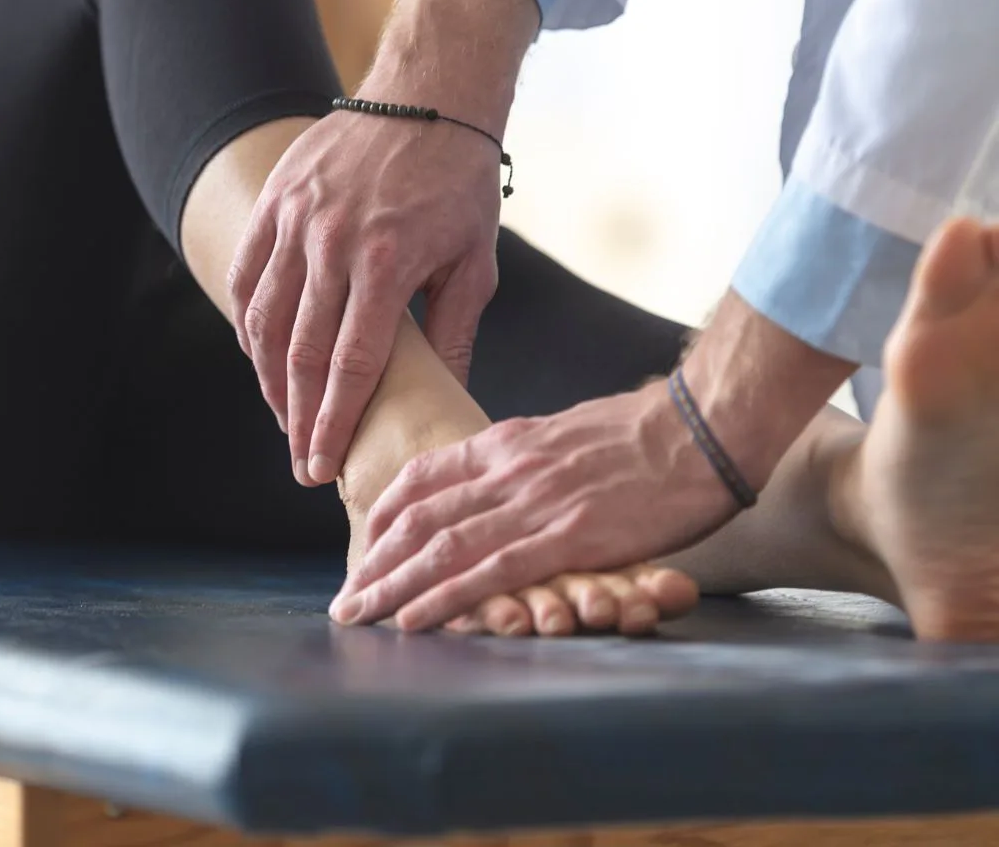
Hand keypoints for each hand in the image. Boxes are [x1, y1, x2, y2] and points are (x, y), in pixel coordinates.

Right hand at [229, 0, 537, 486]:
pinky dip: (246, 320)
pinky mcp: (275, 199)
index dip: (332, 424)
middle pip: (299, 353)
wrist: (429, 99)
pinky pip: (245, 273)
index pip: (350, 366)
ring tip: (282, 415)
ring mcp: (296, 219)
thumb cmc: (459, 184)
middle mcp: (332, 244)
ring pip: (262, 319)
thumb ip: (455, 334)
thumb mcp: (474, 262)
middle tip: (301, 461)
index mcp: (387, 264)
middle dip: (297, 418)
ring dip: (267, 377)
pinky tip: (258, 352)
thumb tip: (449, 397)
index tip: (323, 467)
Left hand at [329, 292, 853, 629]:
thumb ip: (531, 458)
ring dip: (392, 585)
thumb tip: (509, 478)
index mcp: (510, 441)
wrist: (701, 425)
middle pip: (420, 516)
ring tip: (357, 614)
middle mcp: (508, 469)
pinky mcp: (567, 537)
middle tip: (344, 597)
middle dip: (374, 560)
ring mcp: (534, 502)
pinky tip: (414, 620)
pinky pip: (489, 571)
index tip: (365, 540)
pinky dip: (444, 598)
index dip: (387, 511)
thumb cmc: (647, 432)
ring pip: (441, 546)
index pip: (426, 475)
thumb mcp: (570, 431)